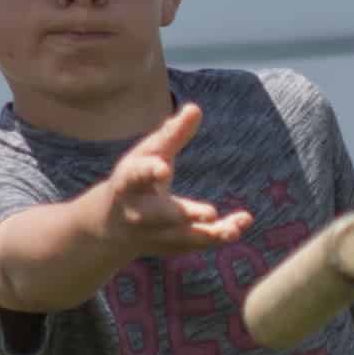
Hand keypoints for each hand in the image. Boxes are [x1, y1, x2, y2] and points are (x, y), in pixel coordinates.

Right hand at [84, 103, 250, 261]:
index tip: (163, 167)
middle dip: (183, 215)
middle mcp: (138, 212)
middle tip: (211, 213)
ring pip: (182, 236)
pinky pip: (198, 242)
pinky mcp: (170, 246)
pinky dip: (220, 234)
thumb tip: (195, 109)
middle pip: (159, 215)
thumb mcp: (147, 155)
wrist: (110, 225)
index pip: (136, 175)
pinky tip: (243, 222)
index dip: (149, 171)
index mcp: (128, 182)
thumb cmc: (135, 179)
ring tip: (234, 230)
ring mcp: (153, 234)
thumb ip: (170, 135)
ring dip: (209, 233)